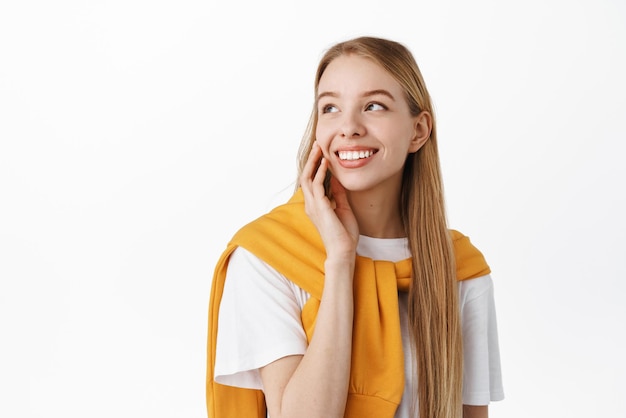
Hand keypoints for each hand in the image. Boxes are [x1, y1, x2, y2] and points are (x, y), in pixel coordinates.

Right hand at [300, 142, 358, 258]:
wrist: (343, 251)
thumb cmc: (344, 234)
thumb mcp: (343, 208)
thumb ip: (338, 194)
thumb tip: (337, 180)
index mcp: (315, 205)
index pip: (311, 181)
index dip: (314, 166)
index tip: (321, 153)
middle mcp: (311, 204)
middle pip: (306, 176)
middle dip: (311, 159)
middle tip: (317, 144)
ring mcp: (314, 206)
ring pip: (308, 178)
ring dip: (313, 162)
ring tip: (319, 148)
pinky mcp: (320, 208)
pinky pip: (317, 186)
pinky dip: (321, 173)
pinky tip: (325, 163)